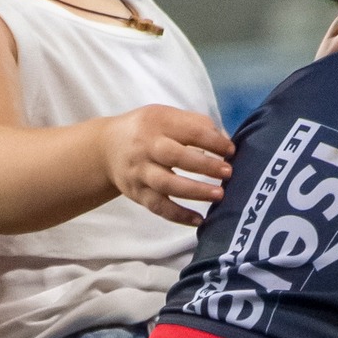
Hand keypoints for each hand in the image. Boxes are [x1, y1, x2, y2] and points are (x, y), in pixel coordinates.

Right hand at [101, 106, 233, 225]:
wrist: (106, 149)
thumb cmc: (146, 131)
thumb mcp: (166, 116)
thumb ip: (195, 125)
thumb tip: (226, 142)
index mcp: (158, 122)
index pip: (190, 130)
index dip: (213, 141)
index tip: (231, 150)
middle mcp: (146, 147)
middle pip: (176, 157)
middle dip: (205, 166)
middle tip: (228, 173)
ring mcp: (140, 172)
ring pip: (167, 184)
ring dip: (195, 191)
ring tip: (219, 195)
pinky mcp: (138, 194)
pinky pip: (159, 207)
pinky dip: (179, 215)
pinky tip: (198, 220)